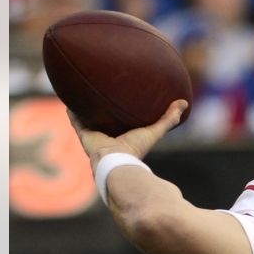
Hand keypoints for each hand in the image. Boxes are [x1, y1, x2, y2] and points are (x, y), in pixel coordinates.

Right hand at [69, 99, 187, 170]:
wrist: (116, 162)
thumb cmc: (135, 150)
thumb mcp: (154, 131)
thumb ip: (169, 118)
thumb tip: (185, 102)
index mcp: (124, 137)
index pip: (124, 123)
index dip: (124, 113)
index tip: (124, 100)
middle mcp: (109, 137)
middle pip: (106, 120)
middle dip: (105, 109)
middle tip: (103, 92)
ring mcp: (95, 136)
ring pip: (90, 119)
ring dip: (87, 108)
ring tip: (83, 92)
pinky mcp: (84, 135)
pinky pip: (76, 121)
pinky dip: (72, 111)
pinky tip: (69, 99)